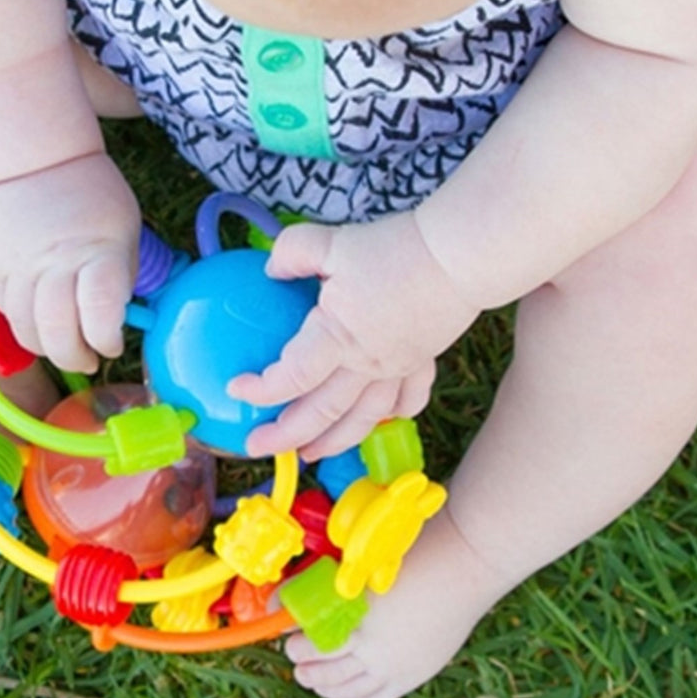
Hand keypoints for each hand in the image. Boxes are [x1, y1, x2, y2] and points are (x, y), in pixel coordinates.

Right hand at [0, 151, 138, 372]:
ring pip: (25, 330)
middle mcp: (54, 262)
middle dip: (76, 358)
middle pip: (57, 333)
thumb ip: (120, 279)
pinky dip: (22, 322)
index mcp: (97, 252)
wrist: (36, 157)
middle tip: (88, 358)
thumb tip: (113, 323)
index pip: (100, 314)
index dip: (107, 341)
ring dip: (47, 347)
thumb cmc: (92, 196)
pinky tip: (37, 316)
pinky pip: (3, 310)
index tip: (112, 344)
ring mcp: (17, 265)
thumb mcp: (124, 232)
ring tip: (63, 341)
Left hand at [229, 212, 480, 458]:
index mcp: (339, 337)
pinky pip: (406, 401)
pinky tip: (378, 420)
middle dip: (285, 435)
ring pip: (363, 420)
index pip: (292, 377)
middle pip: (322, 413)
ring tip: (309, 454)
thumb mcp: (332, 243)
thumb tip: (270, 269)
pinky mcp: (422, 360)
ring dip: (333, 442)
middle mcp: (367, 364)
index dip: (261, 388)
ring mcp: (398, 368)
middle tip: (256, 446)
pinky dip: (390, 417)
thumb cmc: (396, 248)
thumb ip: (293, 253)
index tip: (236, 387)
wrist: (460, 256)